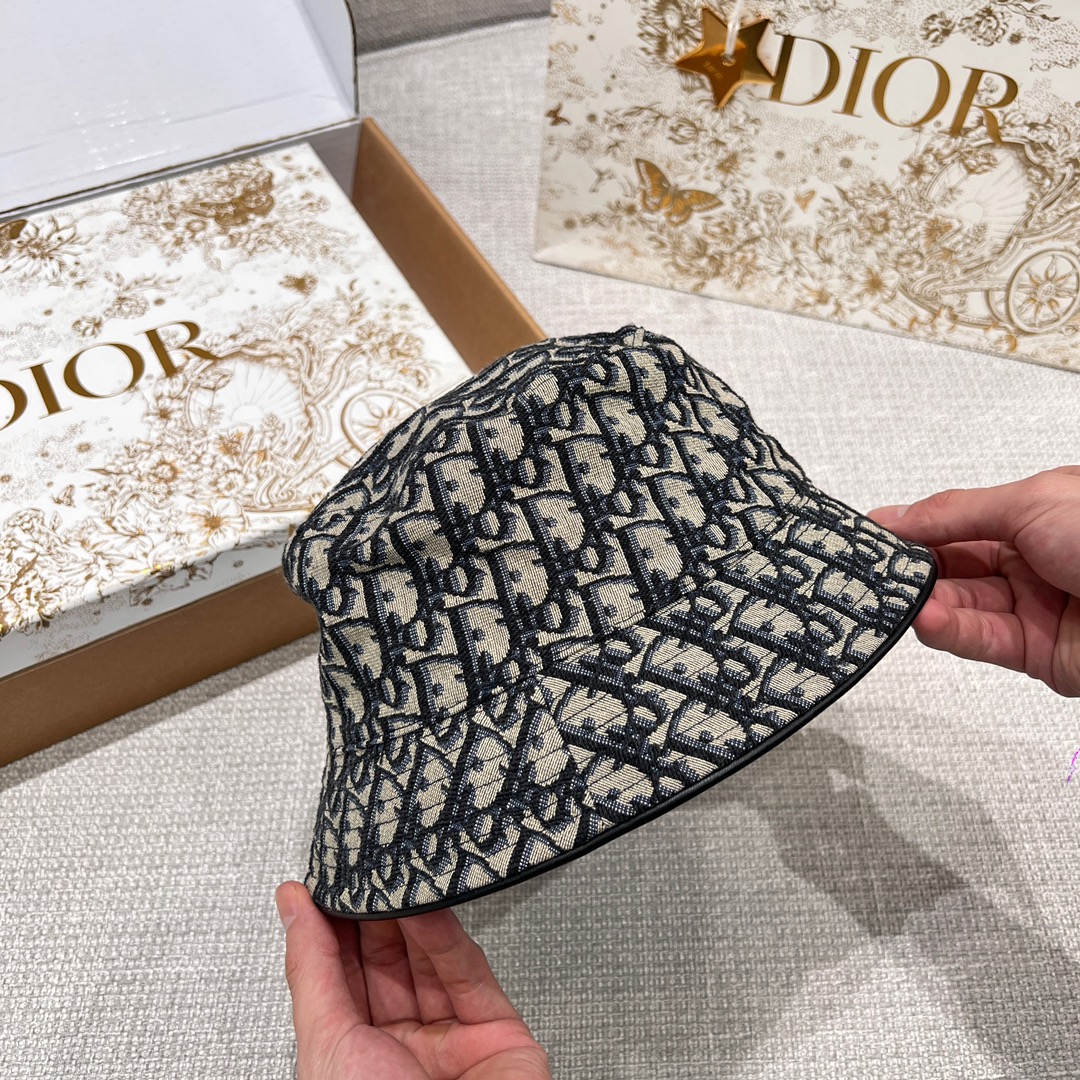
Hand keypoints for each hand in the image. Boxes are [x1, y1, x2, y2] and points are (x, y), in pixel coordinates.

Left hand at [275, 881, 551, 1079]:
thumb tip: (291, 905)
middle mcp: (399, 1049)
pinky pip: (469, 972)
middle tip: (365, 867)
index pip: (340, 975)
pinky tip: (429, 902)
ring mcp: (449, 1039)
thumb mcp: (326, 1043)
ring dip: (411, 915)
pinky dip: (449, 934)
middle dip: (373, 913)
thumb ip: (312, 969)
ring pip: (429, 960)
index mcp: (351, 1058)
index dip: (333, 924)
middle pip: (386, 963)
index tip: (326, 878)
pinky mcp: (497, 1030)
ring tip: (394, 874)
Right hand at [869, 466, 1079, 695]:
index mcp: (1032, 516)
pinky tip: (925, 619)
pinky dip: (948, 630)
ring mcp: (1032, 608)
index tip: (868, 536)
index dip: (913, 530)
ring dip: (924, 603)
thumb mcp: (1031, 504)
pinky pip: (979, 640)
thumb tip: (897, 515)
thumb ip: (956, 513)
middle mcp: (1030, 562)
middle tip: (867, 573)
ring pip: (960, 607)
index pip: (956, 524)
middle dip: (911, 569)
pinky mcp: (1036, 653)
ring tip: (892, 598)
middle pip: (953, 567)